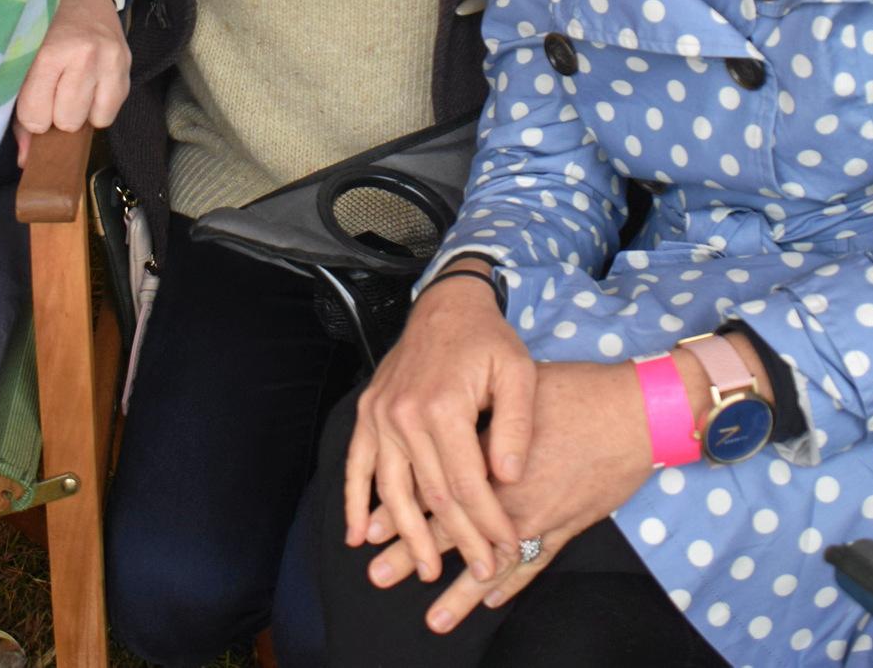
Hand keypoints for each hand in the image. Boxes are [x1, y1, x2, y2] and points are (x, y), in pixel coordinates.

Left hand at [11, 0, 128, 165]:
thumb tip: (26, 162)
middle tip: (54, 93)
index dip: (33, 117)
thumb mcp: (21, 64)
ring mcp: (110, 60)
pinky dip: (100, 106)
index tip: (33, 102)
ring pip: (95, 121)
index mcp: (48, 53)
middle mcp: (83, 56)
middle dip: (58, 116)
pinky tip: (91, 86)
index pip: (36, 117)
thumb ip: (20, 114)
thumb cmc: (43, 31)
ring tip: (73, 91)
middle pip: (67, 122)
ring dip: (82, 113)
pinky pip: (113, 110)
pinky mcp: (128, 63)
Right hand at [345, 266, 535, 585]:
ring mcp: (380, 414)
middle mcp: (404, 415)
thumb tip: (508, 478)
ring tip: (425, 569)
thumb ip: (516, 425)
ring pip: (391, 490)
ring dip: (406, 535)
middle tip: (482, 569)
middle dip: (459, 539)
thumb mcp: (518, 373)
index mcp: (444, 407)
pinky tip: (359, 536)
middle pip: (432, 495)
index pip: (468, 483)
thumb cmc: (488, 340)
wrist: (445, 304)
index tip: (506, 549)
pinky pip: (356, 465)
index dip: (487, 522)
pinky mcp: (367, 411)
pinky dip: (354, 502)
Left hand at [364, 362, 656, 631]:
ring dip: (460, 590)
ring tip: (434, 617)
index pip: (436, 495)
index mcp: (493, 465)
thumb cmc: (578, 395)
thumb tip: (443, 421)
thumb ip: (481, 421)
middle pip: (453, 534)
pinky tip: (492, 598)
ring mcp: (541, 519)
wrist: (636, 415)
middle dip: (413, 556)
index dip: (402, 513)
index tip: (368, 531)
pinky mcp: (569, 527)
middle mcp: (512, 499)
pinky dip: (513, 584)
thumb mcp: (518, 396)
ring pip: (493, 564)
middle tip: (377, 575)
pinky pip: (536, 564)